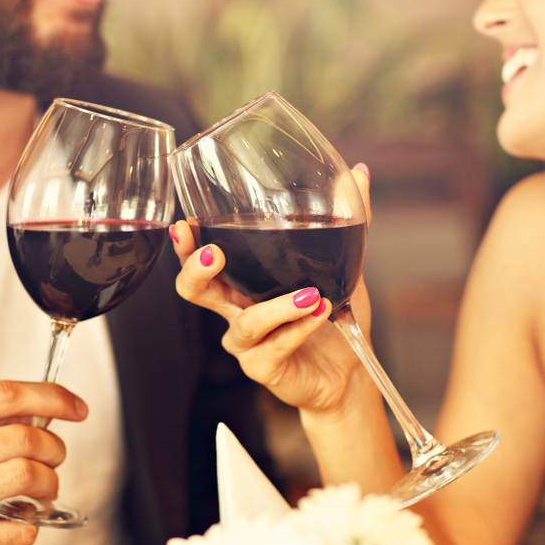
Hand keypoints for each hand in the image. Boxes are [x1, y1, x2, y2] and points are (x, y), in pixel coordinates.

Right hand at [0, 380, 87, 544]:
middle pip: (24, 439)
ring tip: (41, 489)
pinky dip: (32, 525)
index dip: (51, 397)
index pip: (5, 396)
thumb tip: (47, 409)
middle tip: (53, 458)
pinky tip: (18, 521)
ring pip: (27, 477)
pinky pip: (20, 531)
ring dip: (50, 484)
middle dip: (54, 448)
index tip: (77, 407)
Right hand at [170, 165, 374, 415]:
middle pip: (194, 292)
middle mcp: (235, 310)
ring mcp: (247, 343)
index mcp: (242, 282)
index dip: (186, 244)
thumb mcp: (342, 264)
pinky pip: (275, 346)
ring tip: (311, 294)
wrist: (348, 371)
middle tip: (214, 253)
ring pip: (244, 323)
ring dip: (276, 307)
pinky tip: (320, 313)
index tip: (186, 223)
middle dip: (196, 270)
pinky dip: (299, 328)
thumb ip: (348, 221)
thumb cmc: (332, 317)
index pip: (202, 260)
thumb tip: (358, 172)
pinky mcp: (263, 368)